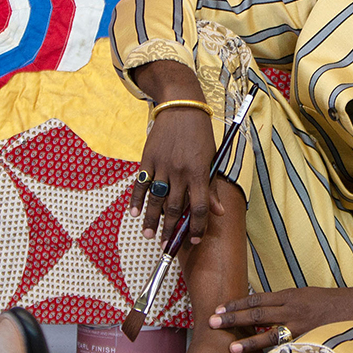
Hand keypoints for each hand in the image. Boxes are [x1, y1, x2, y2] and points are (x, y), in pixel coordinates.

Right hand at [129, 61, 222, 243]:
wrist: (181, 107)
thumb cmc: (200, 134)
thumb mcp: (211, 159)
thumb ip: (212, 186)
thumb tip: (217, 212)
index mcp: (200, 172)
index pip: (199, 207)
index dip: (196, 227)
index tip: (192, 240)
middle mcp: (180, 171)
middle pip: (174, 208)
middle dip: (171, 230)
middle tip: (167, 245)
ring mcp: (162, 165)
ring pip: (156, 200)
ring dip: (152, 220)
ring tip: (149, 235)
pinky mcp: (148, 159)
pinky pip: (140, 183)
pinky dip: (136, 199)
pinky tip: (134, 213)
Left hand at [209, 287, 347, 352]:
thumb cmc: (335, 303)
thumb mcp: (308, 296)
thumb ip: (288, 304)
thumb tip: (268, 312)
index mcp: (291, 295)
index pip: (258, 298)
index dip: (237, 303)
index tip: (219, 308)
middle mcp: (293, 307)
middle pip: (257, 311)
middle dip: (233, 317)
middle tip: (212, 321)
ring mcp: (302, 323)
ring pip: (269, 330)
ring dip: (248, 339)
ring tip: (231, 347)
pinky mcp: (311, 337)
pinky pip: (288, 346)